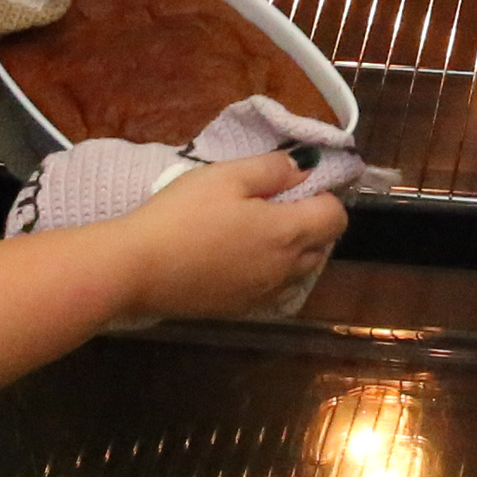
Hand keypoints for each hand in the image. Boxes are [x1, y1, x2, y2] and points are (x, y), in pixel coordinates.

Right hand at [104, 150, 347, 323]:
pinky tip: (250, 261)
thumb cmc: (182, 215)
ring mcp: (267, 294)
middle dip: (314, 223)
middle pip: (325, 246)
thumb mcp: (225, 176)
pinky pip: (280, 292)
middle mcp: (287, 269)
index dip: (326, 195)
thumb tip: (307, 165)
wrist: (139, 269)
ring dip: (299, 252)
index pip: (336, 216)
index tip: (297, 184)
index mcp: (288, 232)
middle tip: (279, 204)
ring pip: (304, 272)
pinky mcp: (245, 311)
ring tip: (264, 233)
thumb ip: (273, 169)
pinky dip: (279, 275)